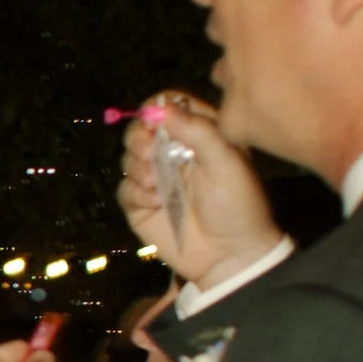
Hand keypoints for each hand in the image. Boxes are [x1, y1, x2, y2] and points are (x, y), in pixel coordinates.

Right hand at [118, 92, 277, 287]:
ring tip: (157, 185)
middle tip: (151, 154)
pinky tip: (157, 204)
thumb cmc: (238, 205)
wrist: (231, 256)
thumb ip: (197, 130)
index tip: (154, 120)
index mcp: (198, 136)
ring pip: (128, 158)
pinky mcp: (141, 206)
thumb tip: (161, 105)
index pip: (169, 106)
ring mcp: (156, 180)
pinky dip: (136, 194)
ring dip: (139, 168)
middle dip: (139, 139)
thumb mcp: (226, 161)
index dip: (156, 108)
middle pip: (140, 130)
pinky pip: (124, 189)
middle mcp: (174, 154)